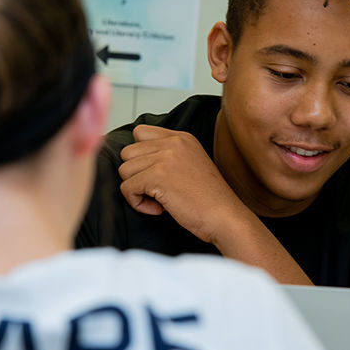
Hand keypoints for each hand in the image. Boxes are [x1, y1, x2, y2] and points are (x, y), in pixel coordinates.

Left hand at [118, 124, 312, 284]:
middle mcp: (172, 143)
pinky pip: (127, 188)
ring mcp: (165, 158)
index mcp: (181, 138)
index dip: (140, 157)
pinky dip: (137, 203)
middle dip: (136, 175)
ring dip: (137, 190)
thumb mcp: (190, 165)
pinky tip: (158, 209)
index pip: (140, 133)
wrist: (225, 217)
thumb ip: (166, 156)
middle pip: (128, 152)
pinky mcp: (157, 177)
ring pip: (124, 170)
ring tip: (159, 200)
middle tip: (157, 190)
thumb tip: (135, 164)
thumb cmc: (208, 200)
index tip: (155, 175)